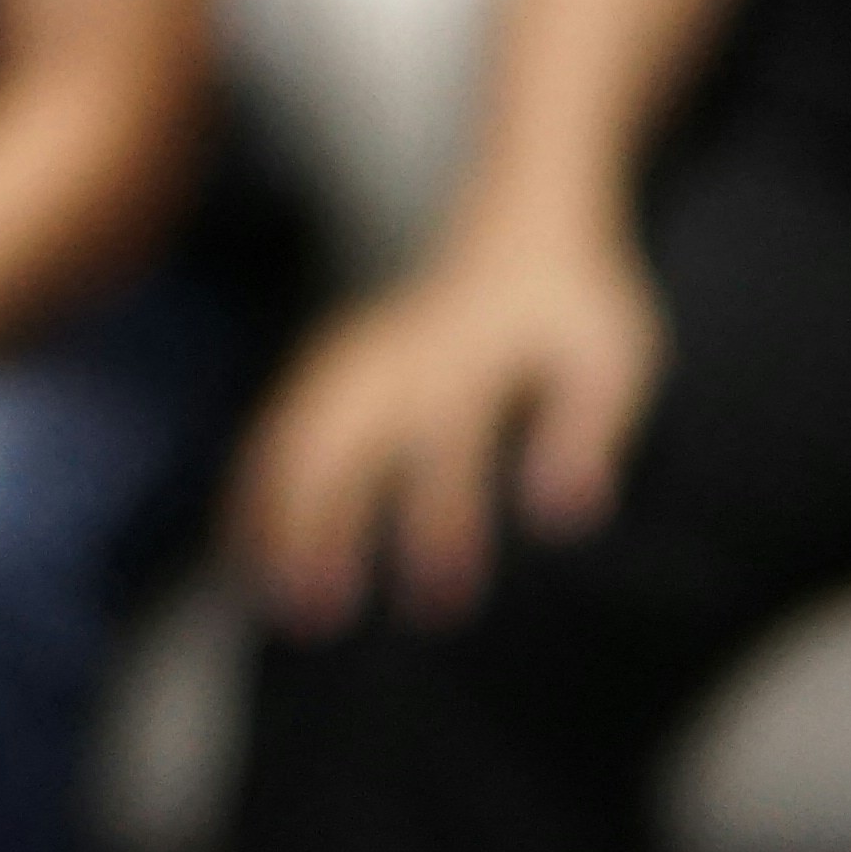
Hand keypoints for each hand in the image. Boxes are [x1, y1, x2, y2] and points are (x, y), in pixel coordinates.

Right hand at [228, 225, 663, 638]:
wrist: (523, 233)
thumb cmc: (574, 314)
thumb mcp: (607, 364)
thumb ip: (583, 433)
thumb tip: (564, 515)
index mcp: (470, 364)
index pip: (449, 448)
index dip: (443, 520)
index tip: (441, 601)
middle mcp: (401, 358)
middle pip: (344, 440)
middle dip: (324, 525)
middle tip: (317, 617)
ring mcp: (359, 356)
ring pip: (299, 434)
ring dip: (278, 512)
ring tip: (269, 598)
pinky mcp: (338, 364)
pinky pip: (282, 424)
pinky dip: (257, 483)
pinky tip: (244, 545)